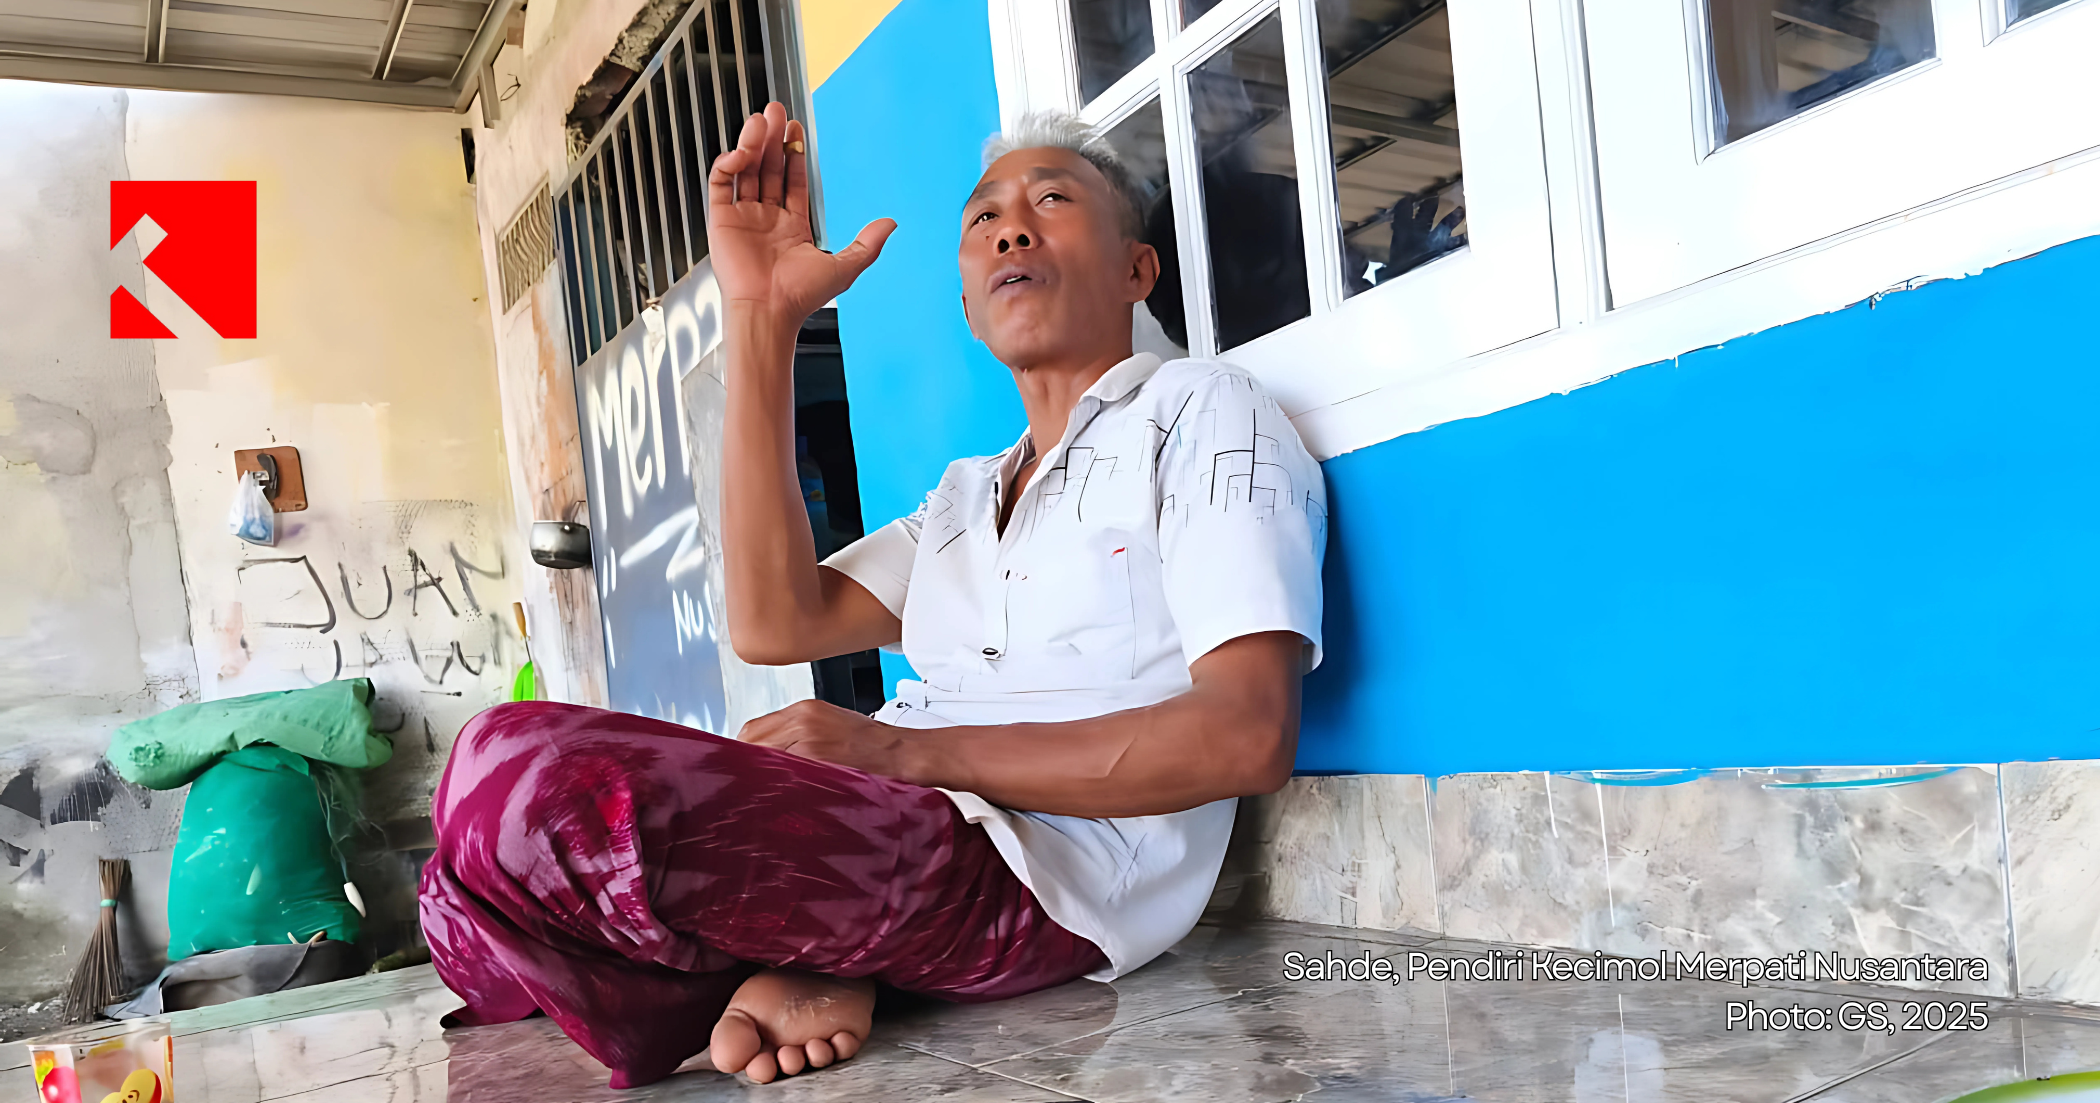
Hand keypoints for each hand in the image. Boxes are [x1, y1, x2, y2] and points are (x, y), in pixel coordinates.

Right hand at [706, 102, 895, 328]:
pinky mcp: (720, 219)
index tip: (797, 131)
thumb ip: (868, 243)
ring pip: (746, 170)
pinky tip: (743, 152)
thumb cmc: (801, 296)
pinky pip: (721, 183)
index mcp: (791, 226)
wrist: (769, 310)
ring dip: (752, 143)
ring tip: (762, 119)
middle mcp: (766, 218)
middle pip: (768, 168)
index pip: (791, 180)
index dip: (794, 154)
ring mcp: (743, 217)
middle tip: (777, 112)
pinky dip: (729, 163)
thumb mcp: (845, 267)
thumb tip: (891, 223)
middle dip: (773, 140)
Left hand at [738, 699, 913, 778]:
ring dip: (760, 777)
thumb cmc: (874, 746)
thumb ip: (800, 735)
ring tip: (767, 795)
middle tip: (751, 787)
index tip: (744, 769)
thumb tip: (770, 757)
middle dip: (748, 766)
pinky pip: (782, 773)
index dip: (745, 752)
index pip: (752, 729)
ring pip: (762, 758)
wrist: (905, 753)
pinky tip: (784, 797)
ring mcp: (807, 739)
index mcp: (805, 709)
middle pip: (751, 743)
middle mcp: (802, 719)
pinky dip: (778, 786)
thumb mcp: (833, 726)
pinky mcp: (816, 758)